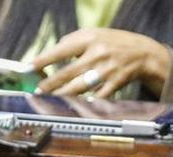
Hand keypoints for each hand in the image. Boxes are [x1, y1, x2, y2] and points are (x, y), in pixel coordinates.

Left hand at [33, 28, 172, 98]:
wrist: (143, 53)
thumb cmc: (113, 42)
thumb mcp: (94, 34)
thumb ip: (72, 42)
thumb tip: (51, 54)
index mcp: (90, 38)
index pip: (61, 49)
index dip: (44, 59)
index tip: (29, 67)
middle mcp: (98, 54)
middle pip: (69, 72)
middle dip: (51, 83)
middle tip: (37, 90)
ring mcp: (107, 70)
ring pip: (80, 87)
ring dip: (63, 94)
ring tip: (50, 99)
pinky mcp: (115, 84)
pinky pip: (96, 96)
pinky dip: (85, 101)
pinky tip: (74, 106)